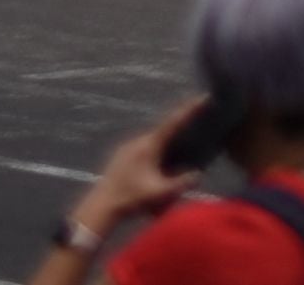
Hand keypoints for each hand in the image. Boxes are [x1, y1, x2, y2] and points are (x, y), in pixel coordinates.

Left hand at [66, 107, 203, 250]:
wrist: (100, 207)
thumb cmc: (131, 198)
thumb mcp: (160, 193)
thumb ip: (181, 183)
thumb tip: (198, 175)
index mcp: (150, 145)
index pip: (174, 122)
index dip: (190, 109)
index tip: (204, 97)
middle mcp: (139, 141)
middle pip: (164, 130)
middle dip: (179, 129)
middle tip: (195, 129)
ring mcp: (127, 148)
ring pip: (153, 141)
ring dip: (166, 144)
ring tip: (177, 153)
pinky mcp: (121, 157)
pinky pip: (144, 148)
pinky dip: (155, 152)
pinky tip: (157, 166)